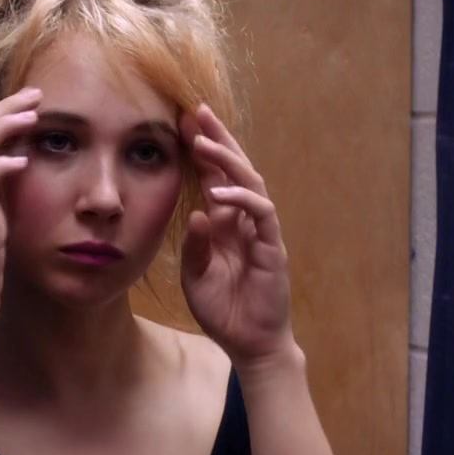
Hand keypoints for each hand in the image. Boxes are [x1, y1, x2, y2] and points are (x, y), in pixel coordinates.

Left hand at [179, 105, 294, 366]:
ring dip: (227, 161)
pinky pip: (262, 214)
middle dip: (218, 139)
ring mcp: (261, 232)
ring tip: (203, 142)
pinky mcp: (272, 247)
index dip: (202, 150)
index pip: (215, 177)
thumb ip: (195, 246)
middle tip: (196, 111)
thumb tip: (196, 213)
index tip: (181, 123)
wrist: (250, 343)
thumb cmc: (224, 310)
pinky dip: (242, 199)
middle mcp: (245, 221)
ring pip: (250, 184)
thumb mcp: (196, 276)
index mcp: (226, 223)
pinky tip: (221, 191)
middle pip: (236, 169)